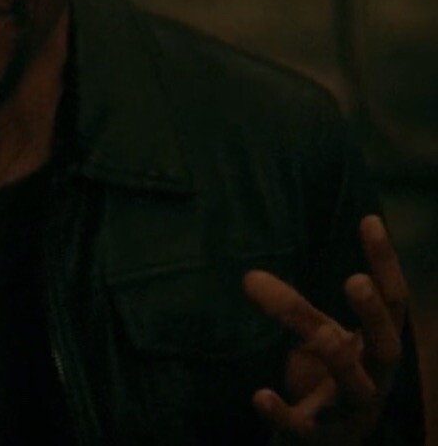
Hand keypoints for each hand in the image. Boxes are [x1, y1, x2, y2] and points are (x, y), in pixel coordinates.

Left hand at [243, 215, 406, 444]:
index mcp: (379, 345)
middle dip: (373, 316)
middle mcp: (376, 376)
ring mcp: (353, 410)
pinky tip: (259, 395)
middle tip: (355, 281)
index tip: (369, 220)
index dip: (385, 263)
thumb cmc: (329, 376)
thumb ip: (292, 307)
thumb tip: (248, 276)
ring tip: (323, 338)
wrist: (324, 441)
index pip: (394, 300)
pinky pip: (304, 427)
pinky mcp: (321, 437)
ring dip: (341, 361)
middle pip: (388, 346)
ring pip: (357, 387)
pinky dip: (283, 412)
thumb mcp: (317, 336)